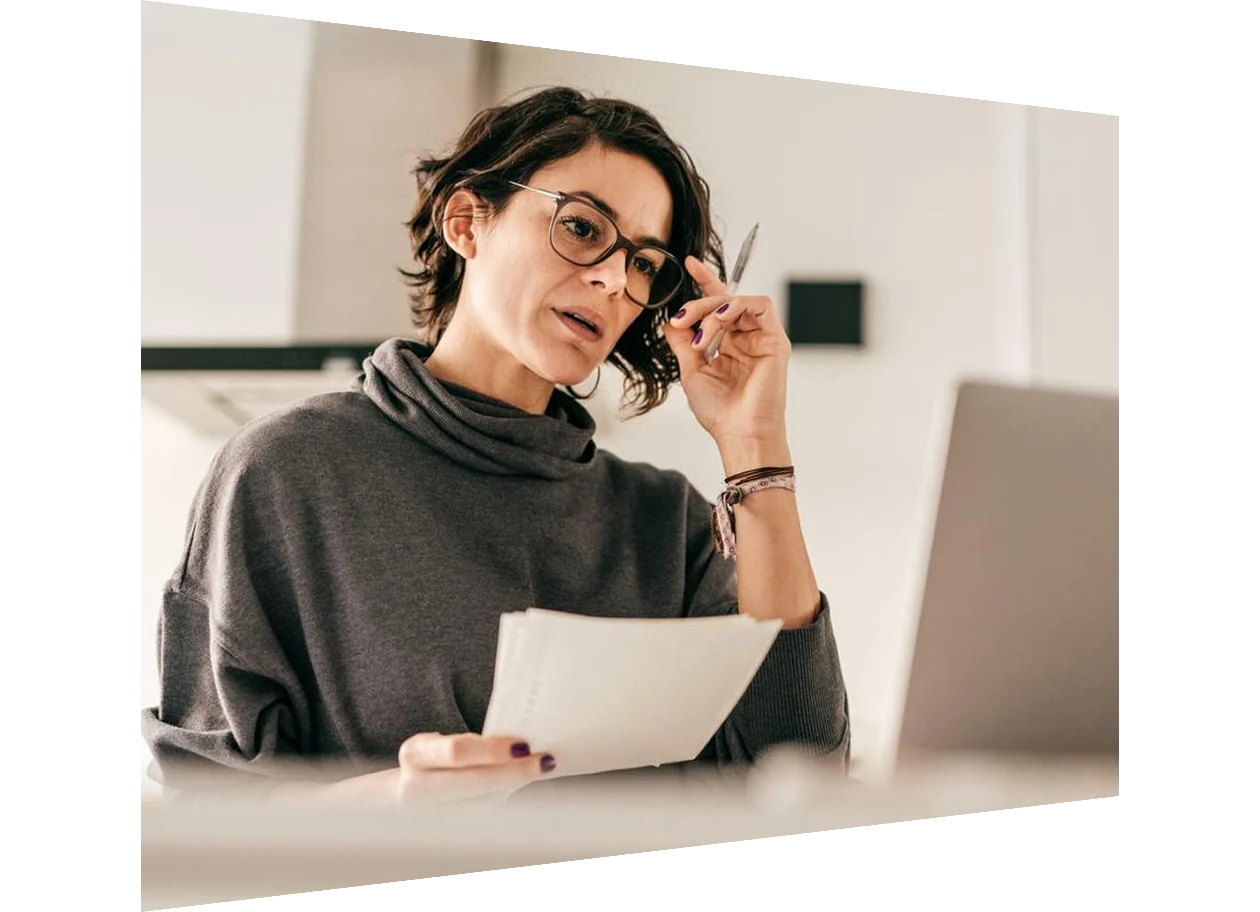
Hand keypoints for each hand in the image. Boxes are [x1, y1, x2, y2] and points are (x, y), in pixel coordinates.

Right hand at [394, 732, 555, 806]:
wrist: (411, 794)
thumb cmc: (437, 760)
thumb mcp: (443, 742)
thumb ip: (473, 744)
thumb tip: (520, 744)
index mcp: (416, 755)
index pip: (458, 752)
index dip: (492, 750)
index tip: (523, 745)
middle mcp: (418, 788)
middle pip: (476, 781)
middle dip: (514, 771)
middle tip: (545, 761)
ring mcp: (433, 815)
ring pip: (485, 803)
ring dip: (515, 785)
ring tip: (540, 768)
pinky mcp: (450, 831)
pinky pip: (486, 814)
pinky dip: (507, 798)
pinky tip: (520, 785)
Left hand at [662, 257, 791, 454]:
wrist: (739, 434)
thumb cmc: (720, 411)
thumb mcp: (691, 371)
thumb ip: (683, 342)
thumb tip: (670, 320)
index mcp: (729, 345)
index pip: (717, 306)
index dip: (705, 281)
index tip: (688, 264)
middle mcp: (746, 339)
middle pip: (723, 301)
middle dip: (697, 305)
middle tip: (680, 320)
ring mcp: (762, 338)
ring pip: (738, 301)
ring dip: (712, 310)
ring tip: (698, 335)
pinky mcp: (775, 340)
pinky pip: (760, 305)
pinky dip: (734, 307)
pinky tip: (716, 323)